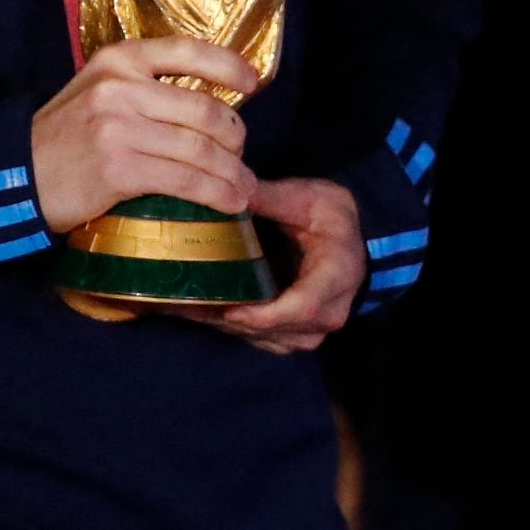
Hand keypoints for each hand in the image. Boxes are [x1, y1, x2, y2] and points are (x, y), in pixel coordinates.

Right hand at [29, 37, 257, 234]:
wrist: (16, 175)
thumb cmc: (66, 135)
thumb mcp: (99, 89)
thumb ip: (146, 86)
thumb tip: (212, 102)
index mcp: (120, 59)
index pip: (189, 51)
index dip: (229, 66)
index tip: (253, 84)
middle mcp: (121, 87)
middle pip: (205, 109)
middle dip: (235, 138)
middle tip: (242, 157)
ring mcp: (119, 128)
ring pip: (200, 149)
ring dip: (233, 173)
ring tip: (245, 188)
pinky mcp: (119, 169)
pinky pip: (184, 180)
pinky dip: (215, 193)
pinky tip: (228, 203)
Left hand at [179, 176, 363, 354]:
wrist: (351, 246)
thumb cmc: (333, 220)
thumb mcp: (308, 199)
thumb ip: (270, 198)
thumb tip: (225, 191)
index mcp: (336, 276)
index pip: (303, 306)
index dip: (264, 314)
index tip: (229, 310)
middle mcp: (326, 315)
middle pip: (272, 328)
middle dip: (224, 318)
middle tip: (181, 301)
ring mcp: (309, 332)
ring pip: (260, 337)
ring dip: (220, 324)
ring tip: (178, 306)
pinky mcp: (292, 337)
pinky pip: (257, 339)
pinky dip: (226, 326)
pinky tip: (194, 311)